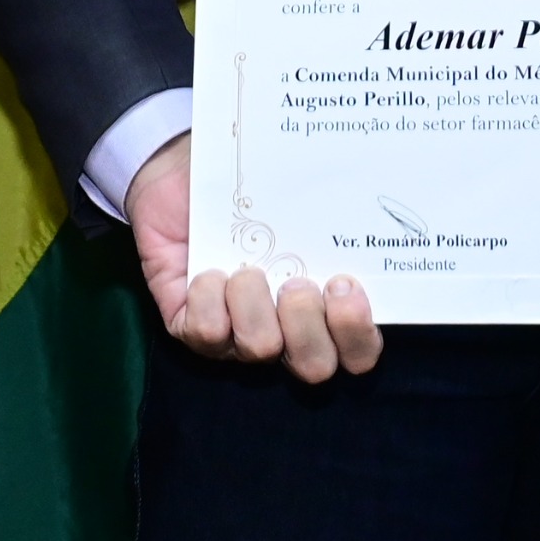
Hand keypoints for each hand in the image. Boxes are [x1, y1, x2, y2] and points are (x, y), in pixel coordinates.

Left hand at [126, 134, 381, 381]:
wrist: (180, 173)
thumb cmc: (251, 185)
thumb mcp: (293, 190)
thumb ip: (329, 201)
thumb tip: (355, 183)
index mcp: (322, 306)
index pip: (359, 351)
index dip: (357, 332)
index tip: (344, 284)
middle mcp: (284, 331)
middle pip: (315, 366)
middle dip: (307, 326)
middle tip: (296, 284)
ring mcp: (236, 336)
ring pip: (260, 349)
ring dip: (254, 305)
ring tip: (245, 270)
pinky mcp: (192, 327)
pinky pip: (207, 334)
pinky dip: (209, 299)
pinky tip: (209, 271)